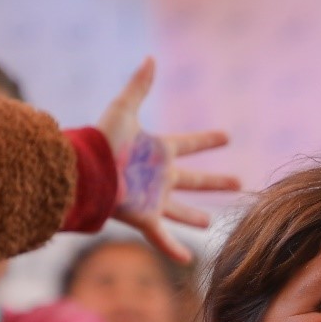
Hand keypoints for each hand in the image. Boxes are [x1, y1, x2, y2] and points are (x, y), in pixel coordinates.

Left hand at [97, 57, 239, 262]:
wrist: (82, 170)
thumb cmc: (100, 140)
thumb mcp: (122, 110)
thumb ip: (138, 87)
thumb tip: (151, 59)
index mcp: (158, 151)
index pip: (190, 144)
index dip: (208, 140)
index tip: (227, 136)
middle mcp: (159, 177)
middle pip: (194, 180)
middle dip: (216, 181)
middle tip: (238, 183)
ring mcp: (153, 199)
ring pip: (181, 211)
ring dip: (195, 217)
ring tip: (210, 223)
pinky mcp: (144, 218)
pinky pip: (162, 237)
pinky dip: (174, 250)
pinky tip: (188, 262)